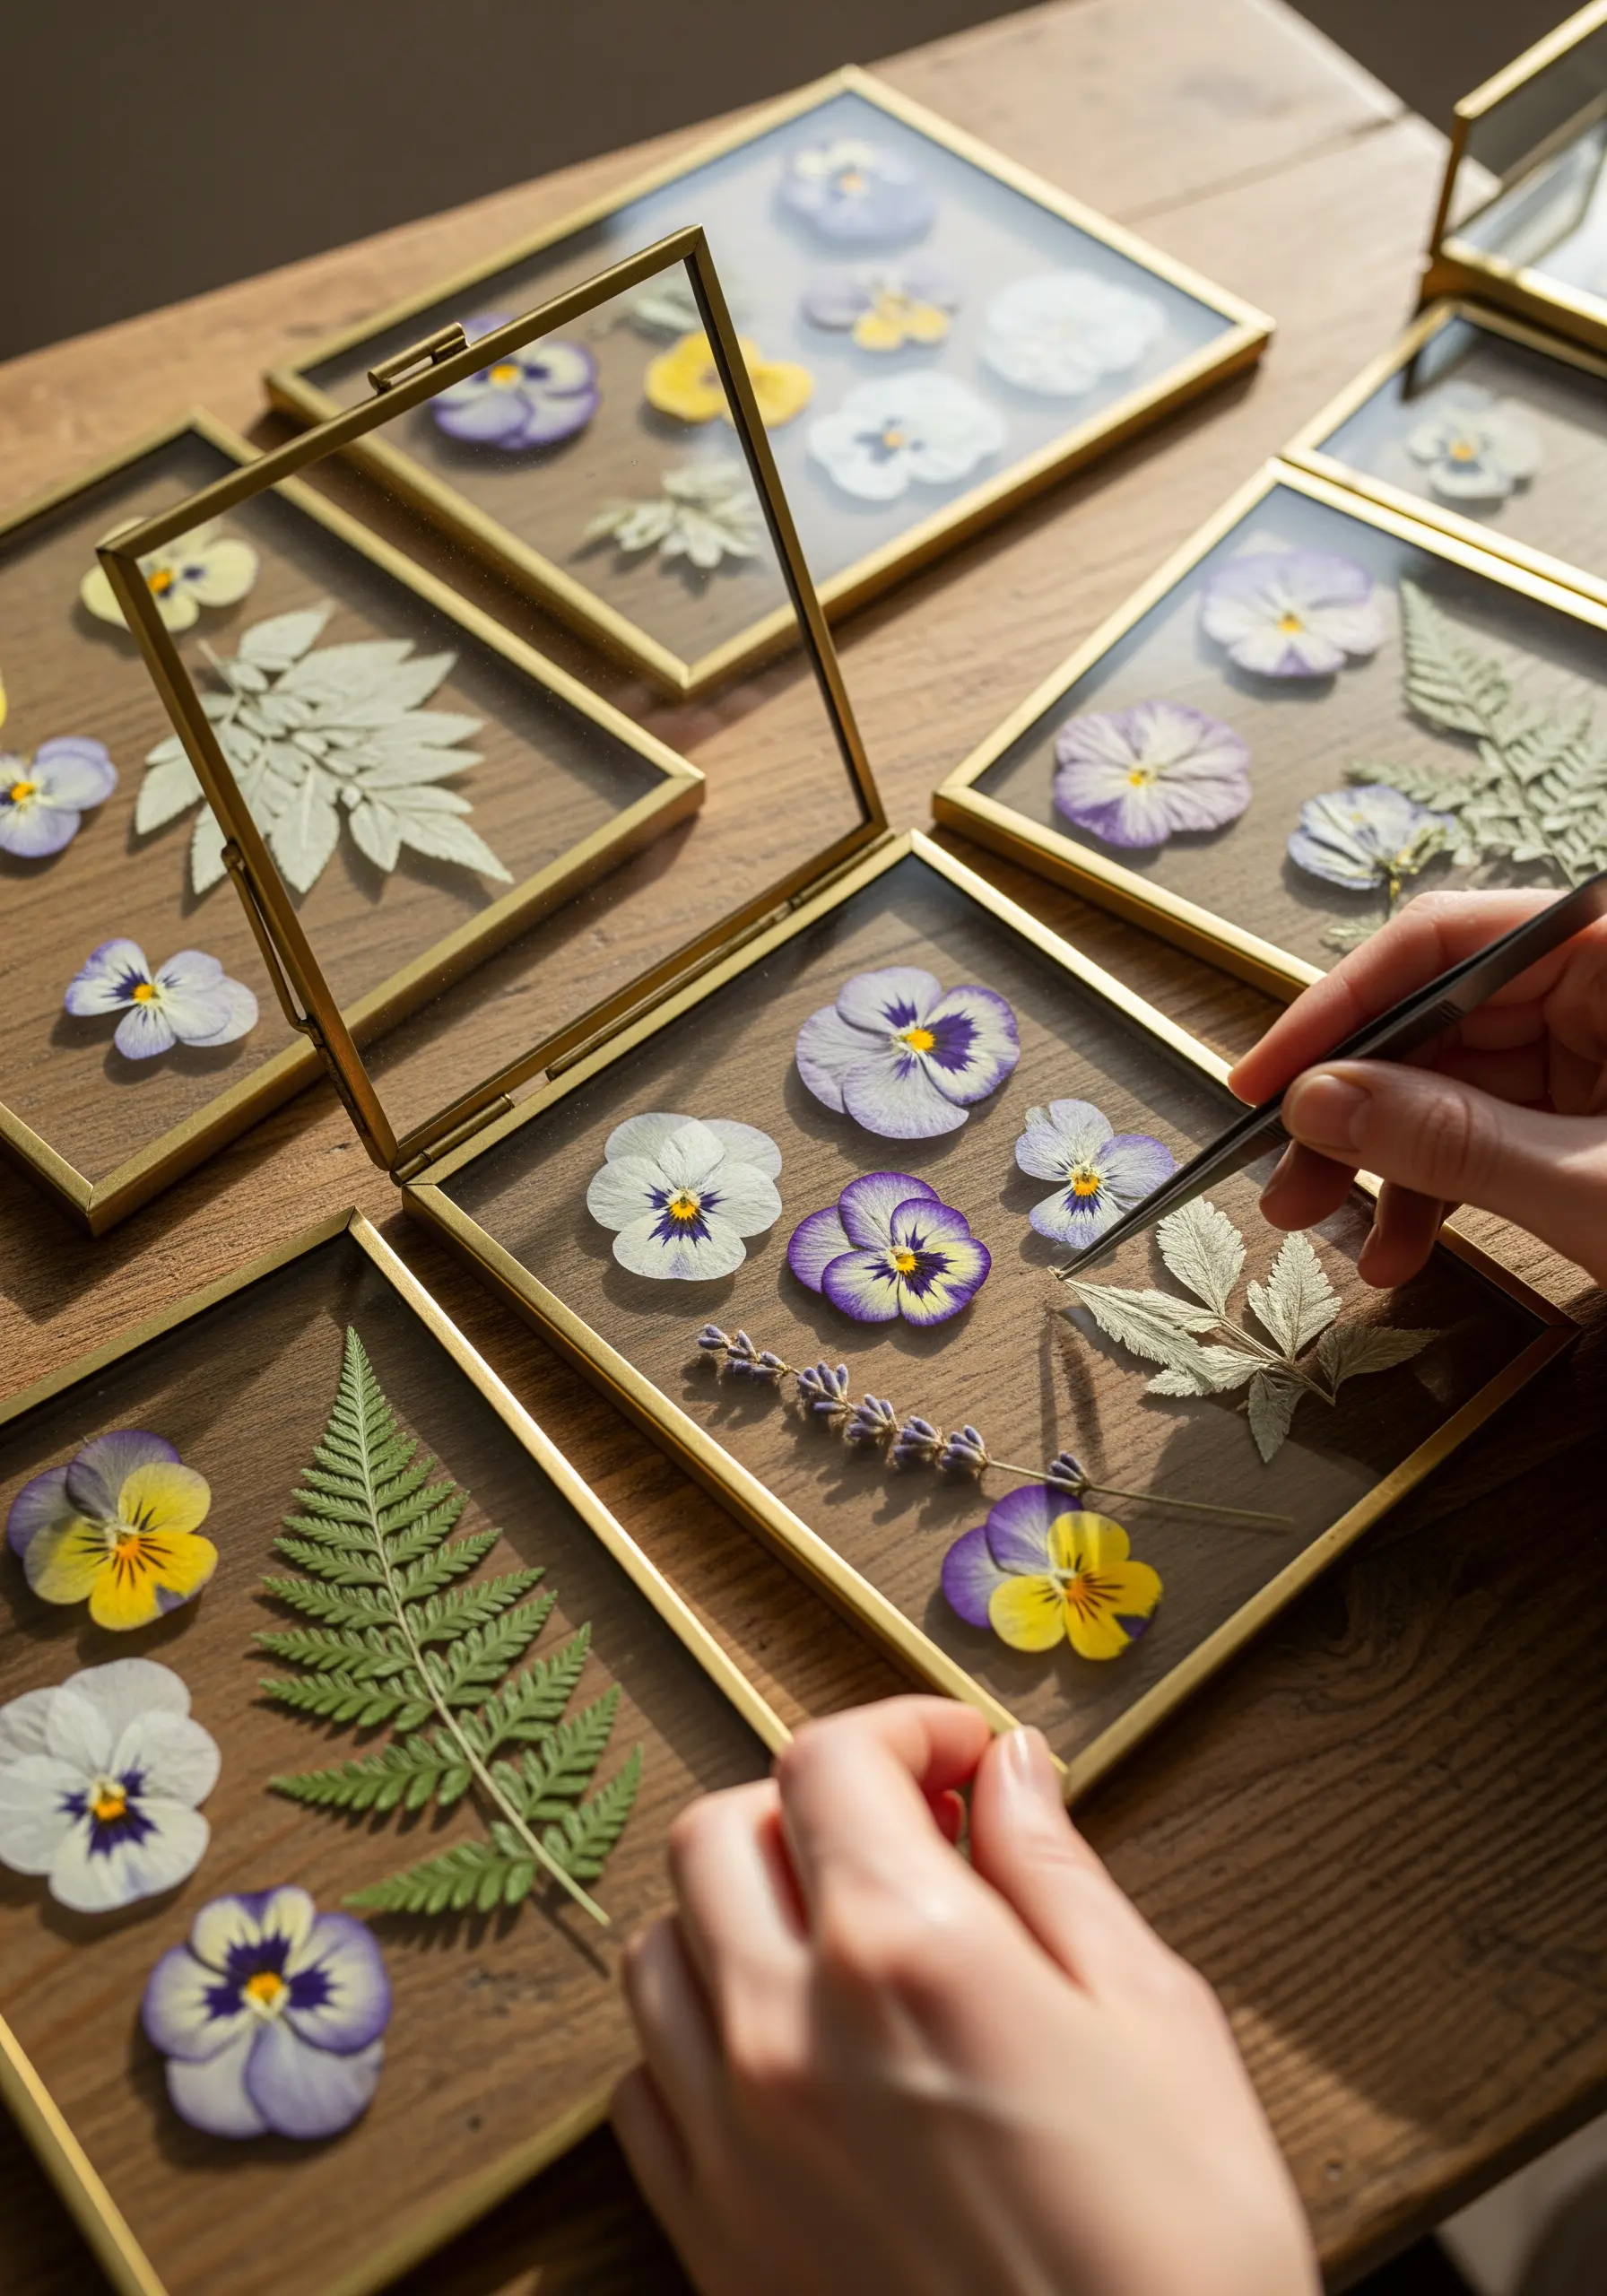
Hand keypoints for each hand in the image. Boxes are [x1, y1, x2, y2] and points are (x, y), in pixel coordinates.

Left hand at [613, 1697, 1315, 2295]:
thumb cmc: (1178, 2247)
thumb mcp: (1156, 2020)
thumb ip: (1057, 1871)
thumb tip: (1009, 1770)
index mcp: (908, 1952)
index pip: (829, 1758)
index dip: (898, 1726)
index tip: (957, 1755)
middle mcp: (787, 2028)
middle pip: (717, 1831)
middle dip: (806, 1803)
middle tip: (901, 1835)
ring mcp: (732, 2139)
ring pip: (660, 1949)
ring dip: (737, 1910)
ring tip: (836, 1940)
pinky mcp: (711, 2238)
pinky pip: (642, 2087)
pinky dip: (695, 2037)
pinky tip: (787, 2057)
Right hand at [1227, 889, 1606, 1288]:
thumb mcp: (1588, 1185)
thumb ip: (1452, 1137)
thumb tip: (1316, 1104)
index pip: (1441, 943)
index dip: (1339, 1009)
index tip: (1263, 1082)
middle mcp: (1593, 986)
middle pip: (1432, 1018)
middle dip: (1350, 1107)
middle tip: (1284, 1179)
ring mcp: (1594, 1049)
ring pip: (1447, 1084)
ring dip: (1379, 1162)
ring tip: (1323, 1226)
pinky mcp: (1589, 1112)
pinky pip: (1487, 1131)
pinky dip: (1437, 1188)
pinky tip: (1401, 1248)